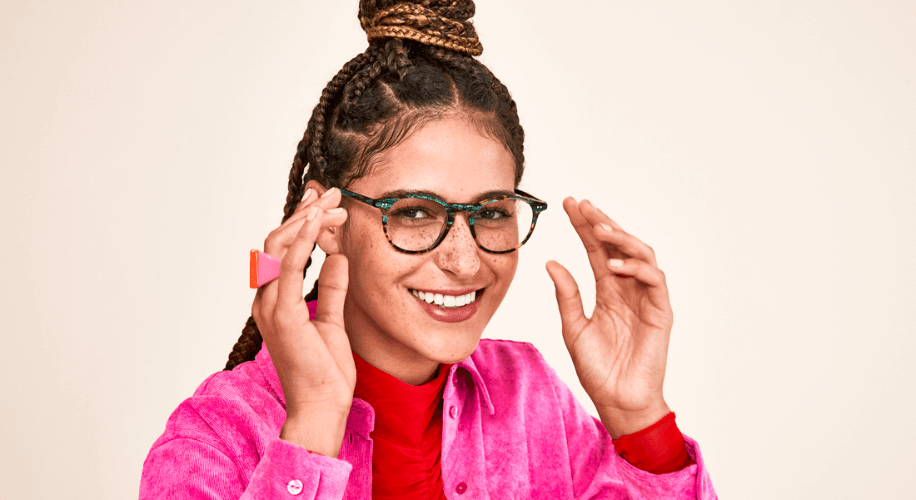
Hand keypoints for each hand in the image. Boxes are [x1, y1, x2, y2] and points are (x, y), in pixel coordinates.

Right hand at [251, 187, 352, 455]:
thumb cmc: (325, 373)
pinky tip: (317, 222)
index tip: (328, 204)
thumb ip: (332, 289)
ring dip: (306, 220)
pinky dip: (301, 241)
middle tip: (333, 194)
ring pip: (278, 247)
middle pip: (277, 242)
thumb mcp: (333, 320)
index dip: (304, 224)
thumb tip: (337, 257)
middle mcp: (267, 300)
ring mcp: (271, 306)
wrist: (321, 406)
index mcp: (275, 302)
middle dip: (306, 213)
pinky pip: (287, 267)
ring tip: (331, 203)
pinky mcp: (282, 313)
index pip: (283, 252)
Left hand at [546, 197, 672, 437]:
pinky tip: (614, 266)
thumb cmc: (597, 369)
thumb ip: (566, 295)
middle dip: (602, 223)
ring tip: (598, 229)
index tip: (568, 204)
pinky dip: (636, 268)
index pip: (596, 250)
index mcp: (607, 290)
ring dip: (621, 238)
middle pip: (618, 246)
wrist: (617, 401)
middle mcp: (628, 289)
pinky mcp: (660, 312)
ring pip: (641, 255)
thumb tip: (551, 262)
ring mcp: (646, 298)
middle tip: (583, 206)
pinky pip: (654, 281)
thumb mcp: (573, 327)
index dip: (584, 226)